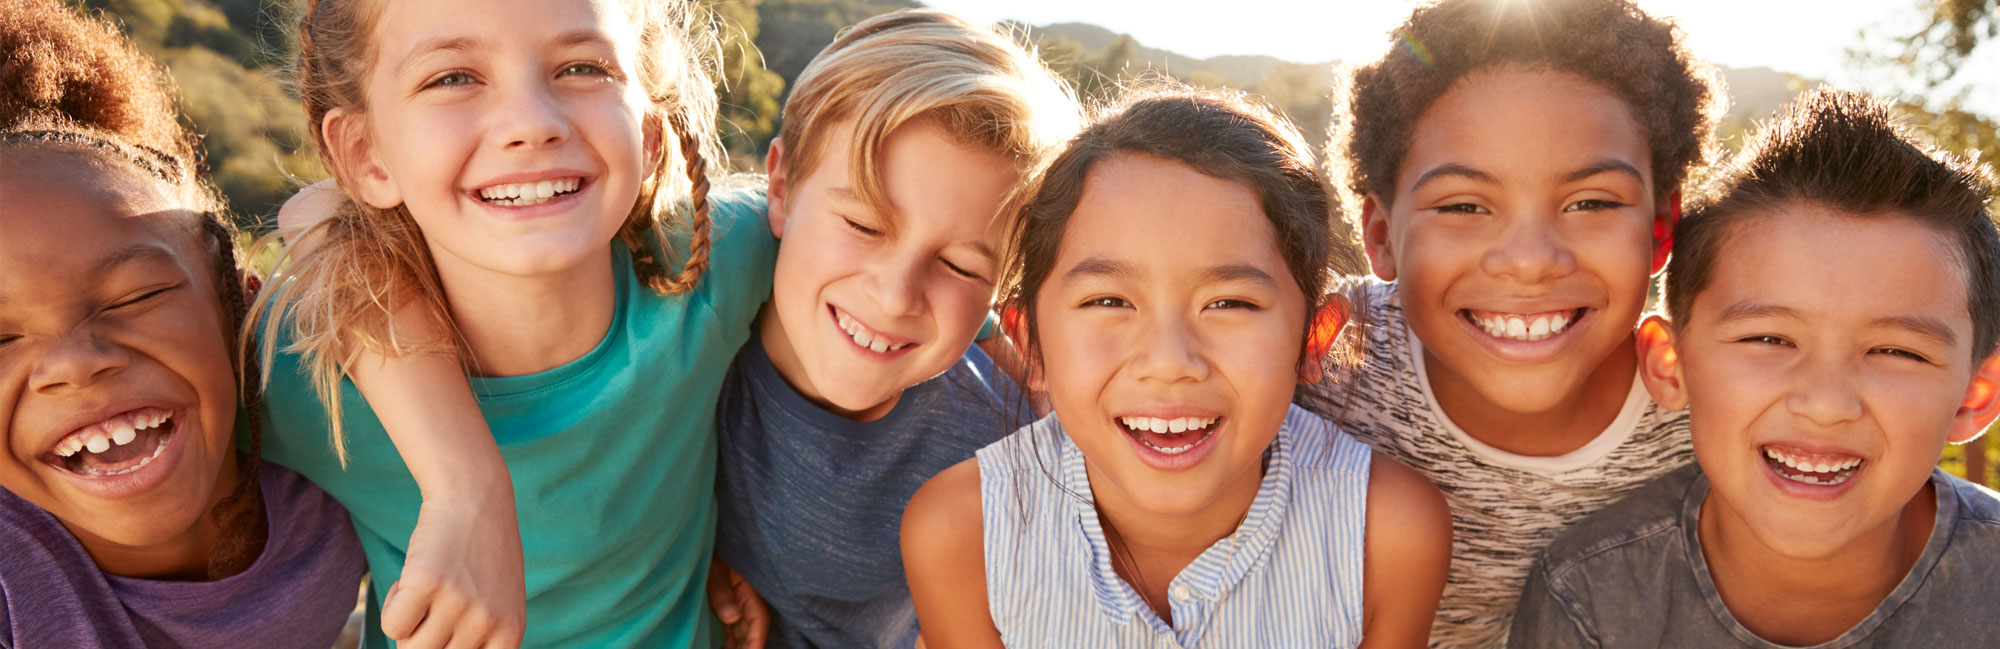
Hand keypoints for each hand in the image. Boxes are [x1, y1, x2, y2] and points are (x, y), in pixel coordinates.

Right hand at [381, 488, 526, 648]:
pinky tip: (411, 581)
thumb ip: (478, 639)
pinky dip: (393, 606)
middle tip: (432, 609)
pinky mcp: (427, 584)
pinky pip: (392, 626)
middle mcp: (488, 624)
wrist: (474, 497)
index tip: (442, 632)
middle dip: (423, 640)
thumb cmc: (480, 556)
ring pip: (409, 648)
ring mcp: (459, 605)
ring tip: (425, 592)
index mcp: (509, 635)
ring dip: (407, 624)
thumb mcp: (498, 604)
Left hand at [708, 558, 768, 648]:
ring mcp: (734, 605)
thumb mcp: (715, 567)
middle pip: (750, 633)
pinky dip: (729, 644)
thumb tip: (731, 618)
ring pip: (739, 634)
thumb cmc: (711, 550)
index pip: (758, 621)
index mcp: (748, 590)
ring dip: (737, 648)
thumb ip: (722, 591)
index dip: (756, 642)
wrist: (698, 543)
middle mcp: (744, 601)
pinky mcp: (724, 606)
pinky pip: (730, 631)